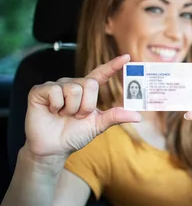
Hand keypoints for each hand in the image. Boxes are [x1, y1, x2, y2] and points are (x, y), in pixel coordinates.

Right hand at [24, 54, 141, 159]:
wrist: (54, 148)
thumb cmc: (74, 134)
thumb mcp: (98, 125)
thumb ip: (115, 117)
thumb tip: (138, 116)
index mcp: (87, 91)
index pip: (101, 74)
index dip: (113, 65)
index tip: (127, 57)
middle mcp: (72, 84)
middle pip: (90, 84)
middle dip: (87, 106)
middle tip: (76, 117)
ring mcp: (56, 86)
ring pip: (74, 89)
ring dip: (71, 109)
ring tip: (63, 115)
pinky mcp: (40, 90)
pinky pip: (56, 92)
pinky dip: (57, 107)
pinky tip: (52, 112)